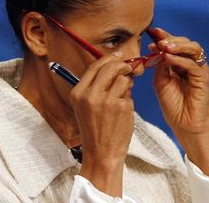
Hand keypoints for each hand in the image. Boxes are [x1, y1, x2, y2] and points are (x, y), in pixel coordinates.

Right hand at [70, 52, 133, 196]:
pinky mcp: (121, 107)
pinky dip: (129, 98)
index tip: (120, 55)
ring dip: (127, 84)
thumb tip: (115, 65)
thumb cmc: (96, 129)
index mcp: (78, 93)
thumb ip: (97, 86)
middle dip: (123, 65)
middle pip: (110, 67)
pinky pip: (130, 93)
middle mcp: (90, 95)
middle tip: (130, 68)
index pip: (95, 66)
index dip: (110, 58)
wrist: (102, 153)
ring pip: (123, 79)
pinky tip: (123, 111)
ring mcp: (106, 100)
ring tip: (122, 97)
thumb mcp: (87, 106)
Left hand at [149, 28, 208, 134]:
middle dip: (171, 38)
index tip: (152, 31)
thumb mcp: (161, 82)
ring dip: (178, 45)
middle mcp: (191, 64)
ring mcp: (199, 70)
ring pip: (193, 49)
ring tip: (165, 46)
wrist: (184, 125)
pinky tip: (169, 58)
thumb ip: (159, 65)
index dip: (164, 36)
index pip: (174, 45)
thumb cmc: (173, 106)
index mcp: (180, 63)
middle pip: (185, 42)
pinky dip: (181, 59)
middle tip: (158, 39)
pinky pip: (193, 64)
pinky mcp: (203, 78)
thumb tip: (156, 48)